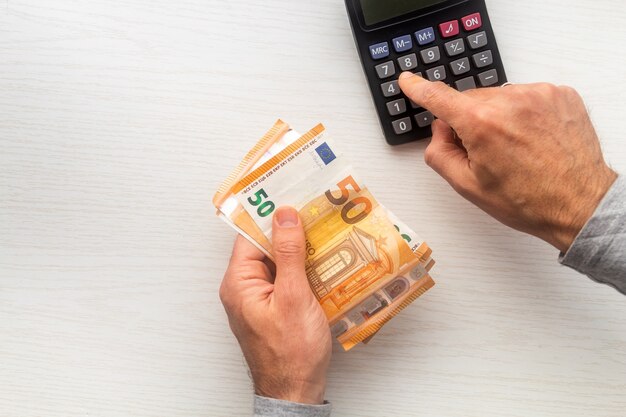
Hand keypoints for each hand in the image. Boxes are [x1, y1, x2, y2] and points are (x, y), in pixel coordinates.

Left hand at [219, 206, 331, 403]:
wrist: (295, 391)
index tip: (291, 198)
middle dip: (291, 232)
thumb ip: (288, 253)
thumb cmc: (291, 353)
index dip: (271, 216)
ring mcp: (260, 299)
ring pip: (279, 263)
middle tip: (315, 214)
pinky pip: (287, 279)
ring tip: (324, 234)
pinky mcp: (275, 308)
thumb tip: (284, 216)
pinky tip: (323, 263)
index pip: (250, 237)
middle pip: (265, 247)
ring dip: (300, 251)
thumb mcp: (293, 296)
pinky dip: (303, 270)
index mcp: (239, 283)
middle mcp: (245, 289)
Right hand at [399, 72, 616, 252]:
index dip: (418, 88)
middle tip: (485, 152)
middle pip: (471, 101)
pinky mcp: (560, 94)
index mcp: (482, 124)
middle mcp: (510, 101)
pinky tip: (531, 138)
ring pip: (499, 97)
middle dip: (469, 121)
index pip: (439, 97)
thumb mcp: (467, 185)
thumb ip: (440, 153)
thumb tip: (440, 130)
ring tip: (515, 148)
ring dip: (498, 116)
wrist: (579, 204)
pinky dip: (522, 112)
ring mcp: (538, 94)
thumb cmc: (528, 201)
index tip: (408, 80)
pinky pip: (526, 96)